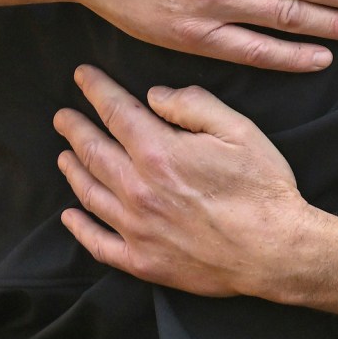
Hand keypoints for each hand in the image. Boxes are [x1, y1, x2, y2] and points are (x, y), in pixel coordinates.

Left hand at [55, 65, 337, 315]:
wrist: (275, 251)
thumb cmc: (262, 188)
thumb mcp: (239, 130)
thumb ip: (194, 105)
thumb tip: (155, 96)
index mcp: (159, 153)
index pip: (116, 112)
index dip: (96, 90)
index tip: (82, 77)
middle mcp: (138, 189)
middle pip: (93, 152)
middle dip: (74, 129)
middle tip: (62, 117)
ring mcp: (136, 229)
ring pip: (89, 194)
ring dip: (73, 171)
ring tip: (64, 157)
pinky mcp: (142, 261)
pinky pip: (98, 243)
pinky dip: (79, 228)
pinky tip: (71, 216)